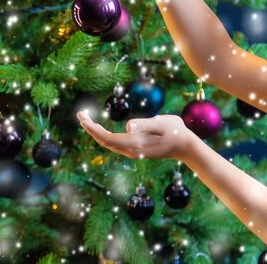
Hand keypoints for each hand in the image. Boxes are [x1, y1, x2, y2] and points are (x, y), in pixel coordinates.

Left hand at [76, 111, 194, 160]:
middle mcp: (130, 151)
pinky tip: (99, 128)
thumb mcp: (161, 123)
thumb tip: (128, 125)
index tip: (83, 118)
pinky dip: (103, 135)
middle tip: (80, 114)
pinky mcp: (134, 151)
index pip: (106, 138)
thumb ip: (144, 124)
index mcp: (134, 144)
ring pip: (107, 143)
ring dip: (95, 132)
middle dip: (90, 129)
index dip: (93, 129)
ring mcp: (132, 152)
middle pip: (103, 141)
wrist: (185, 146)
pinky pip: (113, 144)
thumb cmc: (175, 131)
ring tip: (85, 119)